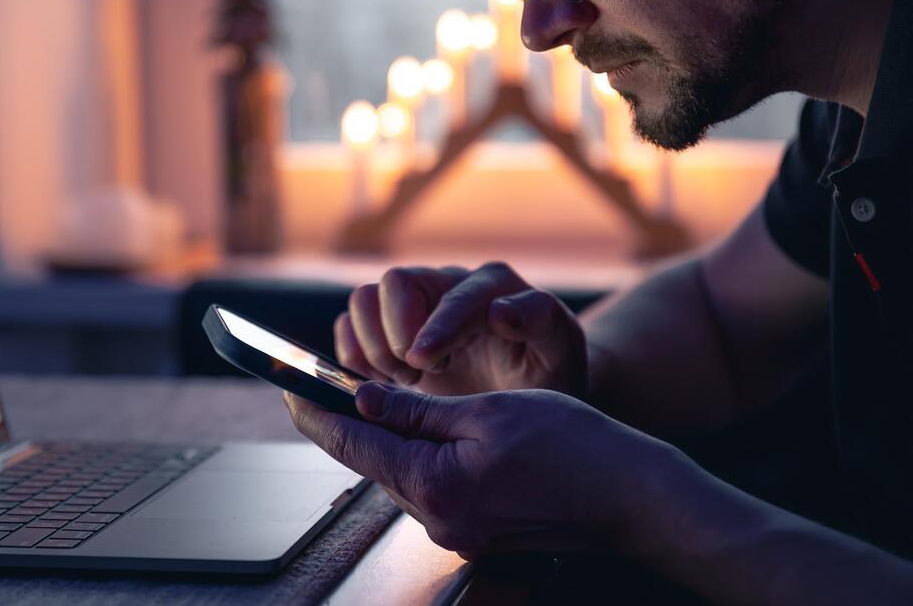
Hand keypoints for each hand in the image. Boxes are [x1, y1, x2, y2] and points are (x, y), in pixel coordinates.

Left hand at [285, 383, 683, 557]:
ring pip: (401, 473)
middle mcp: (437, 518)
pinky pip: (429, 486)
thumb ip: (417, 409)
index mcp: (434, 484)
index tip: (286, 389)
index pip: (352, 445)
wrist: (630, 496)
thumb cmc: (570, 446)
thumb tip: (364, 398)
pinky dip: (417, 455)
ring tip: (371, 401)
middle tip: (322, 386)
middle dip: (348, 422)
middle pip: (372, 461)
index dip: (315, 412)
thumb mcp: (485, 412)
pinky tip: (421, 432)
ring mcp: (455, 531)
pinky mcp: (474, 531)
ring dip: (385, 438)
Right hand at [335, 262, 586, 395]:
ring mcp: (413, 308)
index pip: (452, 293)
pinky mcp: (388, 332)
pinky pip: (349, 326)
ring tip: (403, 382)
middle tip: (416, 377)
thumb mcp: (559, 352)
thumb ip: (540, 322)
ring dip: (372, 345)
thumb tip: (501, 311)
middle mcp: (446, 288)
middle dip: (395, 333)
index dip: (434, 326)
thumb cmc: (545, 373)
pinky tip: (380, 383)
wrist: (528, 399)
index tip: (423, 363)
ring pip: (364, 300)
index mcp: (492, 287)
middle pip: (394, 283)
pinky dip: (352, 354)